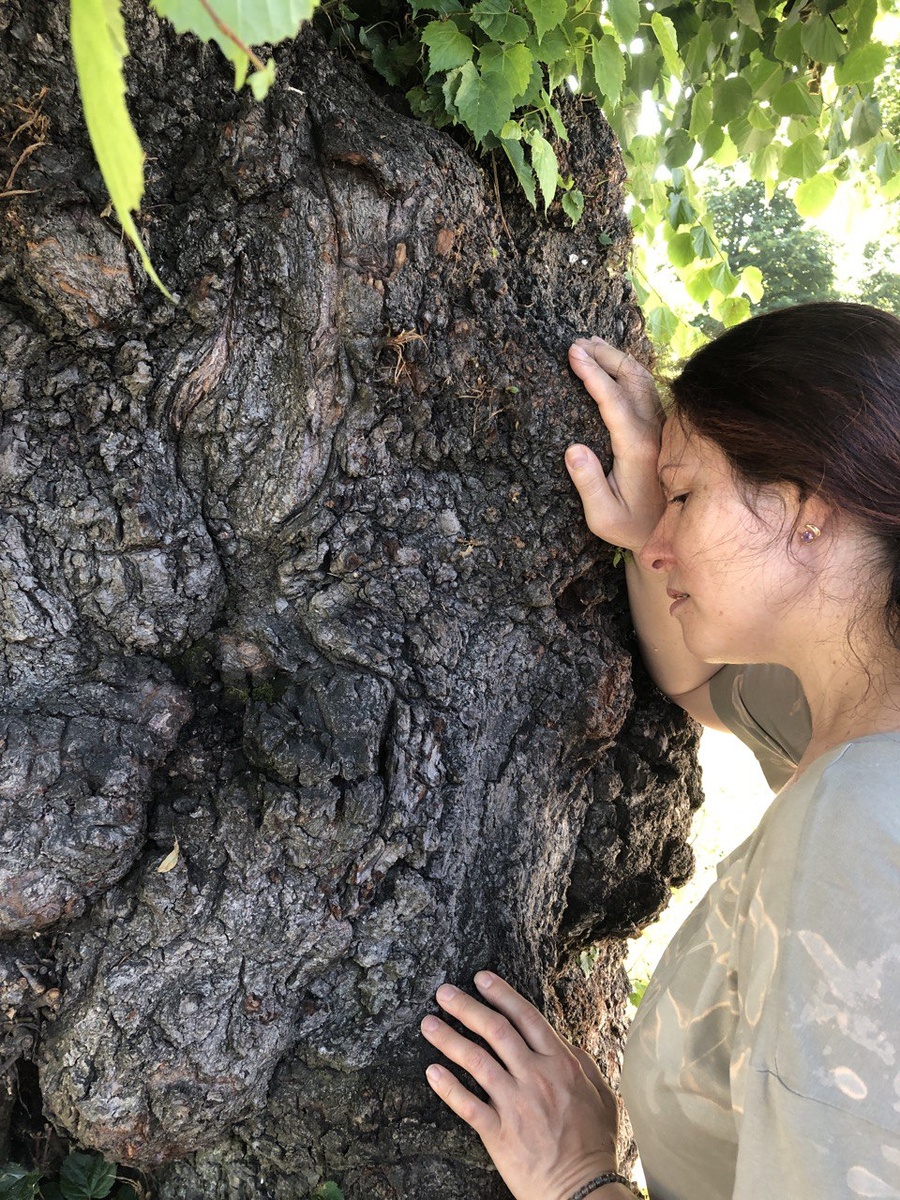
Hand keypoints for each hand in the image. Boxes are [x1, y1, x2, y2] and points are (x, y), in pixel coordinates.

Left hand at [421, 972, 619, 1199]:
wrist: (583, 1191)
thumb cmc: (595, 1144)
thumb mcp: (601, 1095)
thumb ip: (581, 1064)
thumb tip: (563, 1042)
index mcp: (561, 1064)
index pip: (526, 1018)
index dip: (502, 994)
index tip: (481, 978)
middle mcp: (535, 1078)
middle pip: (496, 1031)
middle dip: (466, 1007)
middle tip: (443, 992)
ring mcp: (515, 1105)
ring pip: (476, 1061)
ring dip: (449, 1039)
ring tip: (428, 1024)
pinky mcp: (498, 1134)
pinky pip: (466, 1105)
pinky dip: (447, 1086)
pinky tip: (431, 1071)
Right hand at [565, 337, 664, 551]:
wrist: (670, 533)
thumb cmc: (631, 526)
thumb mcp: (604, 518)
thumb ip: (588, 484)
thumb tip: (573, 449)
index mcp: (636, 448)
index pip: (613, 400)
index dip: (592, 374)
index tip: (573, 354)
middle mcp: (653, 431)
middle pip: (631, 380)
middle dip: (604, 356)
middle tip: (576, 342)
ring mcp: (661, 428)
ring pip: (643, 380)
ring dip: (618, 358)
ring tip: (592, 344)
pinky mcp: (662, 429)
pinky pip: (647, 389)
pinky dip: (629, 370)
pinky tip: (615, 365)